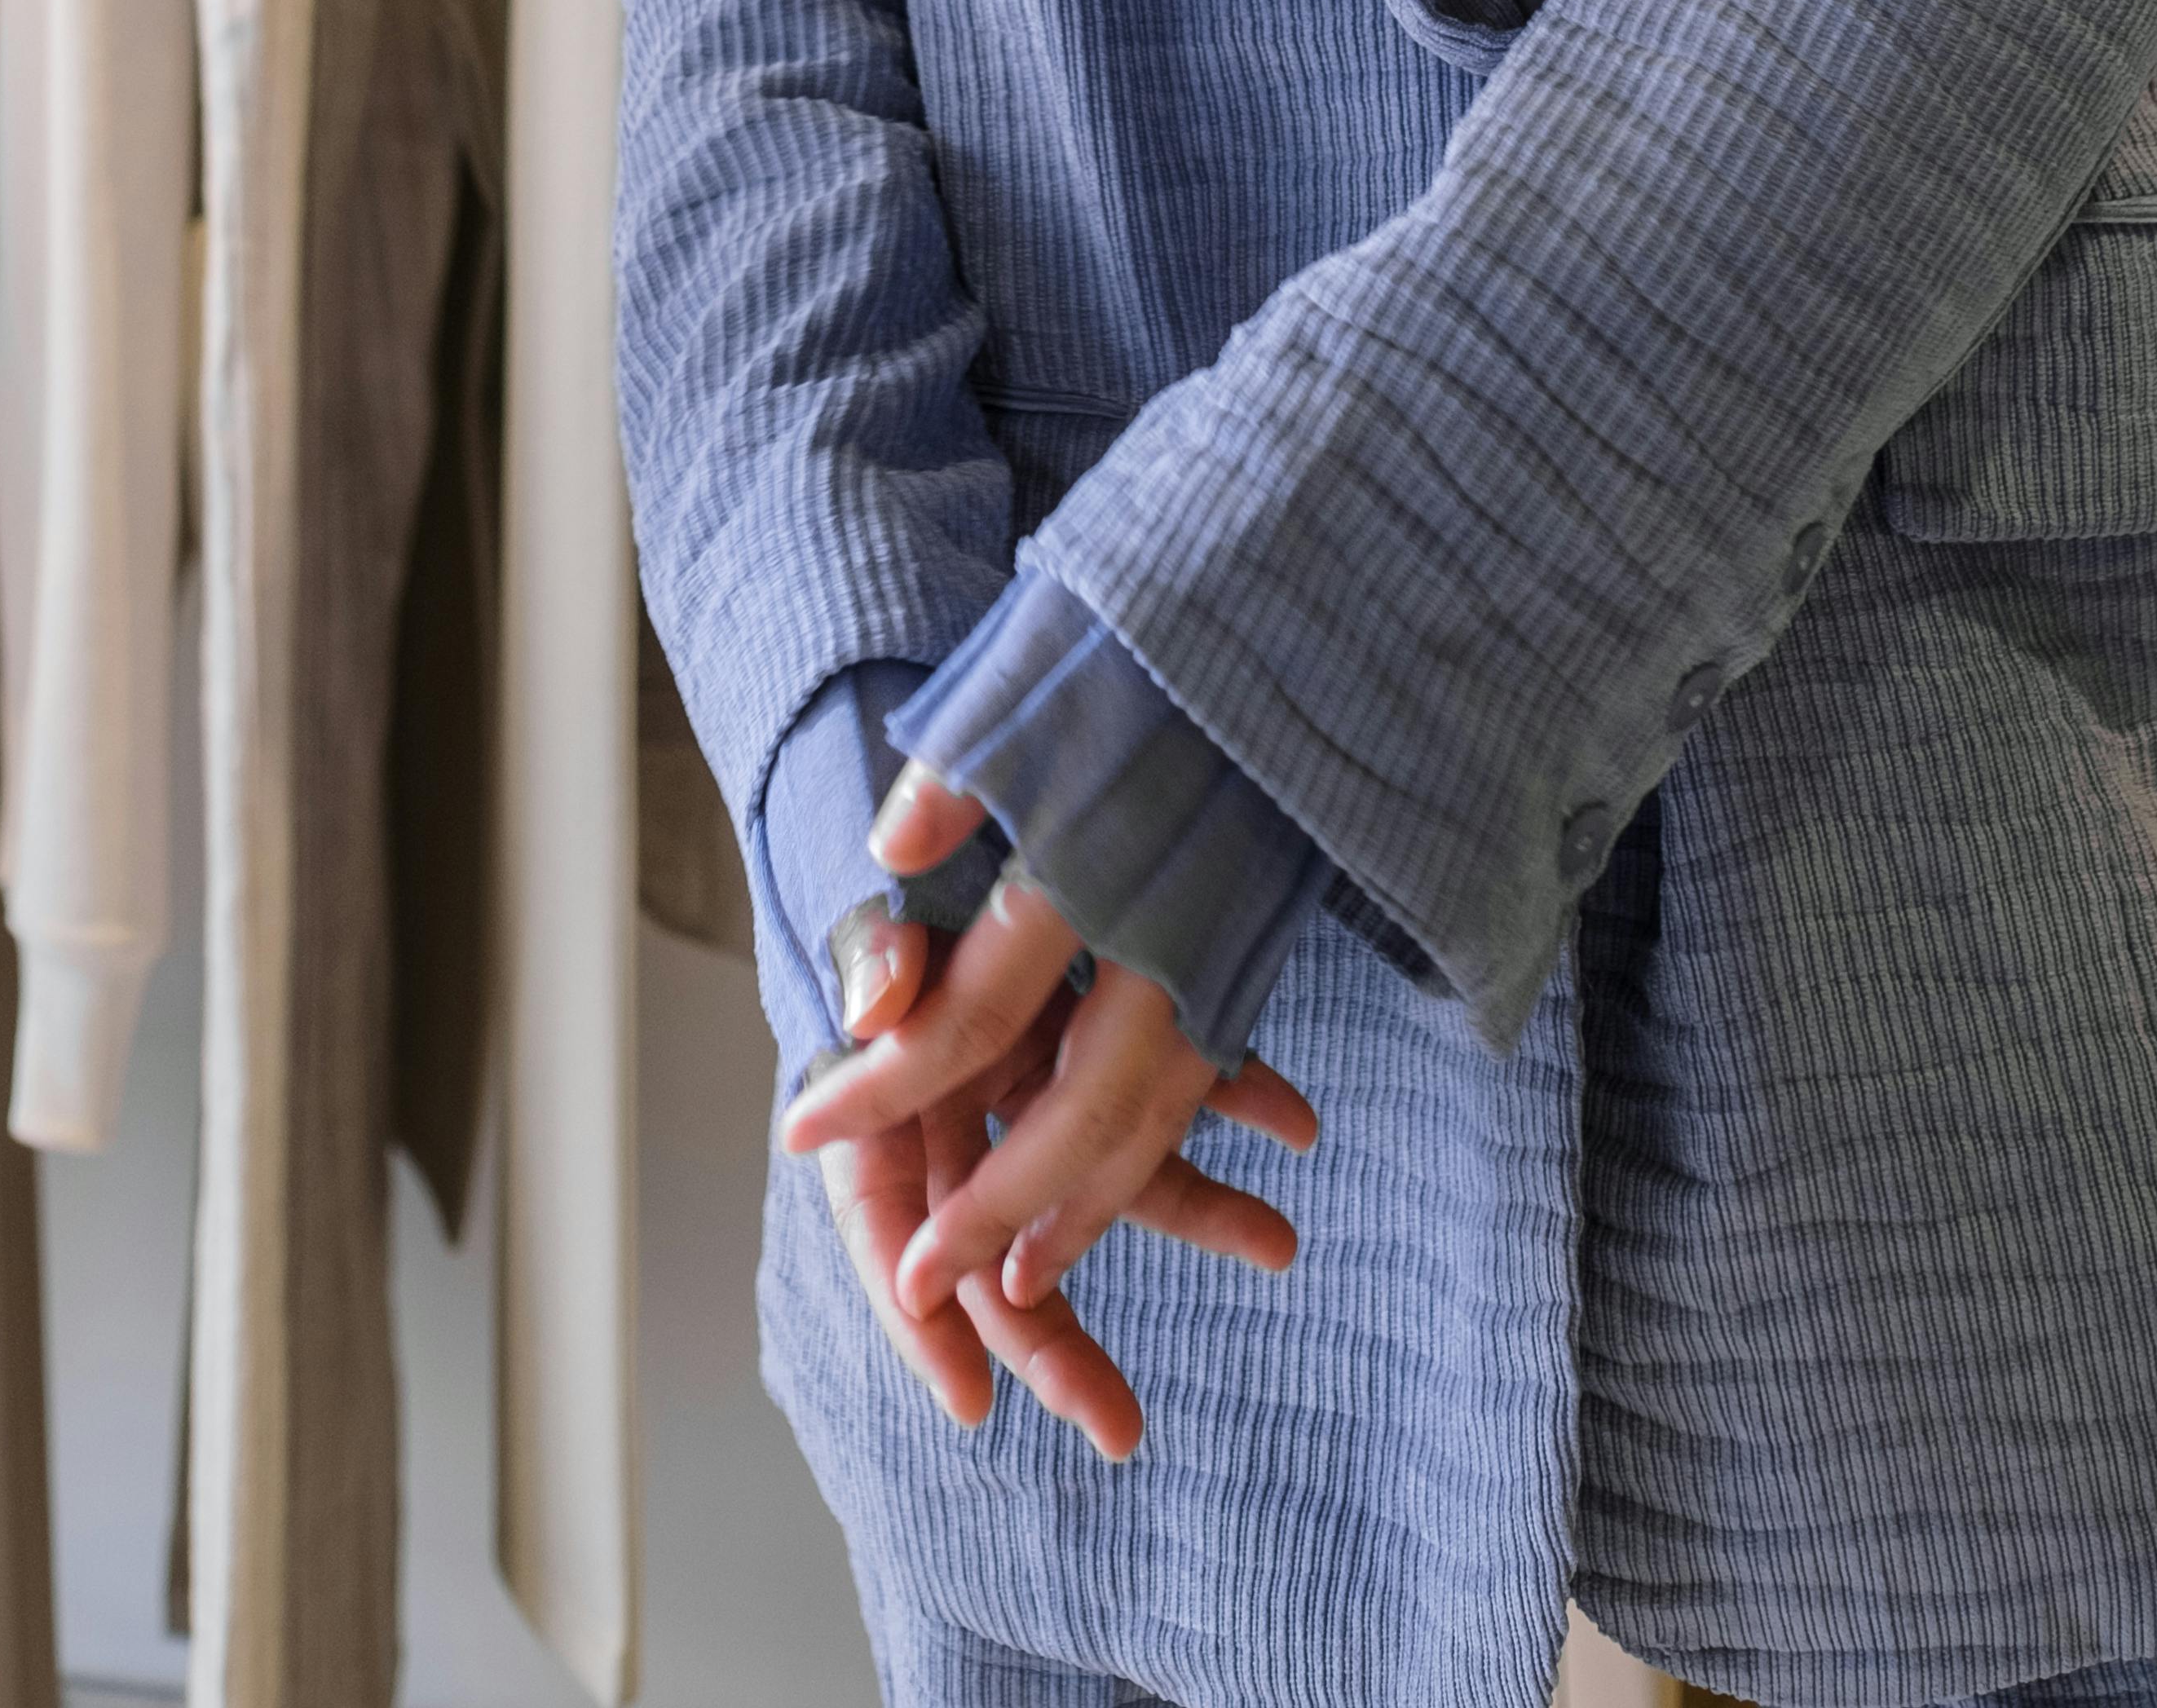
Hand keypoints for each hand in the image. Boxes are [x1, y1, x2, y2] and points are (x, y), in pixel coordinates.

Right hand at [782, 759, 1318, 1458]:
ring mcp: (1038, 1051)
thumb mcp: (863, 868)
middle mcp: (961, 1085)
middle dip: (1059, 1334)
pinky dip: (1228, 1090)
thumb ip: (871, 938)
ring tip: (1279, 1243)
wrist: (958, 732)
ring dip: (1188, 1206)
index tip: (975, 1398)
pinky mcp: (1101, 1002)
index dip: (927, 1316)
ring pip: (1103, 1162)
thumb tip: (882, 999)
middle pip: (1001, 1238)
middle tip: (1120, 1425)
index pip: (887, 1228)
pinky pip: (1163, 1066)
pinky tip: (1293, 1115)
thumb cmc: (878, 813)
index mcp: (882, 1080)